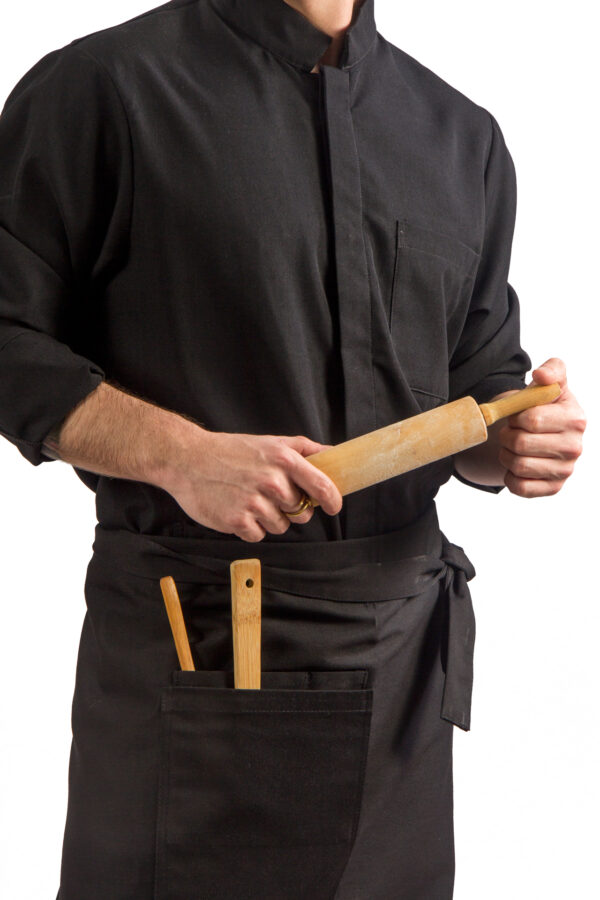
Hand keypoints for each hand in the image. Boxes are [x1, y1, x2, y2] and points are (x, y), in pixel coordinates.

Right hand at [162, 430, 342, 541]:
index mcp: (283, 460)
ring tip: (249, 500)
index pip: (322, 486)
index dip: (332, 501)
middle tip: (269, 495)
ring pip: (280, 526)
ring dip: (269, 519)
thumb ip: (304, 449)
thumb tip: (334, 453)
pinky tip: (237, 509)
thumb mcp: (270, 442)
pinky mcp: (237, 521)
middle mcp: (272, 481)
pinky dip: (250, 528)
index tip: (333, 507)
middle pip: (301, 512)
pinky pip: (258, 536)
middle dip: (290, 509)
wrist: (187, 459)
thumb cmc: (230, 451)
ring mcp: (254, 503)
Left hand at [497, 358, 585, 496]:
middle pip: (521, 443)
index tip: (518, 415)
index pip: (531, 419)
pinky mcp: (553, 489)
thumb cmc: (542, 406)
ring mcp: (565, 470)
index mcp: (576, 419)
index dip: (515, 416)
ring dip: (505, 455)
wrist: (539, 433)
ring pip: (518, 466)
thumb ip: (551, 371)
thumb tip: (541, 376)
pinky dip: (509, 476)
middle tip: (511, 432)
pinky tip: (515, 466)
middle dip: (507, 435)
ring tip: (512, 447)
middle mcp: (575, 447)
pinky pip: (520, 487)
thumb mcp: (548, 384)